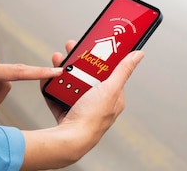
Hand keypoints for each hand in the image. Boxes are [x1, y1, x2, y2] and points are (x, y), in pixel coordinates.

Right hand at [21, 40, 143, 169]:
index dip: (100, 56)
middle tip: (70, 48)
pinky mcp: (66, 111)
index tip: (92, 45)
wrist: (69, 140)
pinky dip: (52, 85)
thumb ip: (123, 70)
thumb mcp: (110, 88)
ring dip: (62, 70)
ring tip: (57, 60)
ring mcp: (81, 106)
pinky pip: (57, 94)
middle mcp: (97, 101)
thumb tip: (138, 54)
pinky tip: (48, 78)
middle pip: (87, 74)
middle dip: (77, 60)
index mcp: (112, 96)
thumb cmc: (92, 118)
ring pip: (71, 82)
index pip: (108, 71)